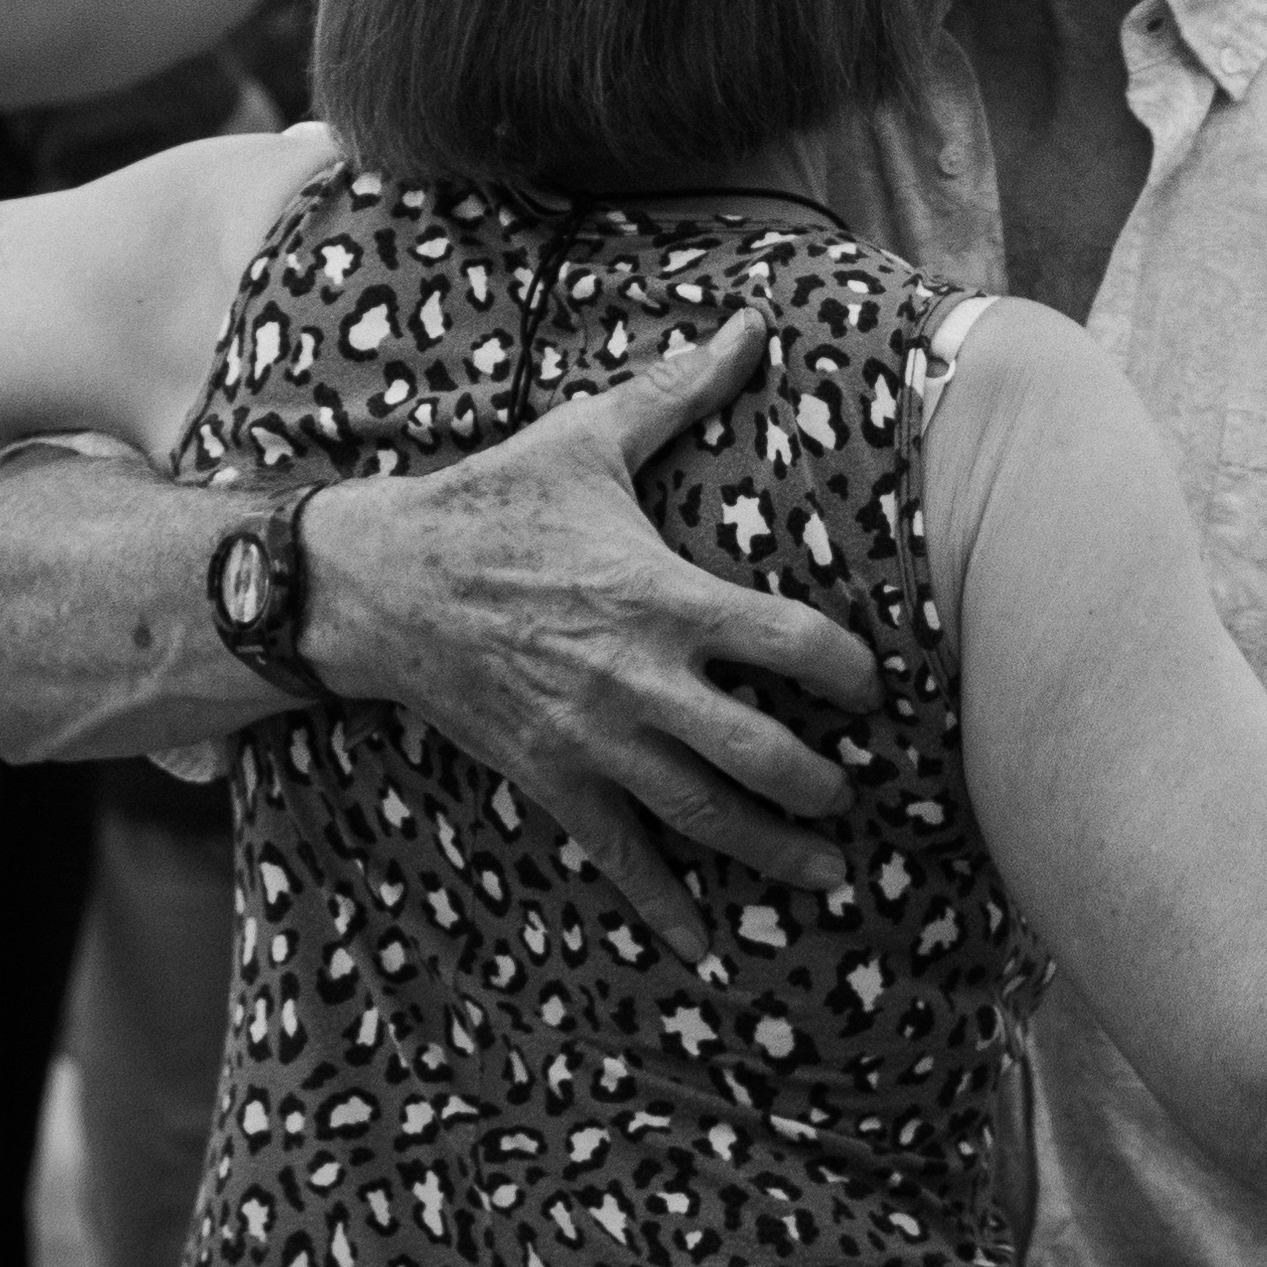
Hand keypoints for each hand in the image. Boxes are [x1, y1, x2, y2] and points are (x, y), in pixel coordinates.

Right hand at [300, 308, 881, 967]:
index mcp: (662, 595)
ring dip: (772, 852)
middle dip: (822, 782)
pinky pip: (617, 854)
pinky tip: (702, 946)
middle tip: (860, 795)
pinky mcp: (551, 778)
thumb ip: (680, 388)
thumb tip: (752, 320)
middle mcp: (638, 678)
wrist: (381, 581)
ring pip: (703, 814)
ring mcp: (594, 738)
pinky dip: (662, 905)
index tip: (885, 687)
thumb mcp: (589, 437)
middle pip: (760, 750)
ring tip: (831, 874)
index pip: (788, 641)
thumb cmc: (498, 500)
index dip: (851, 670)